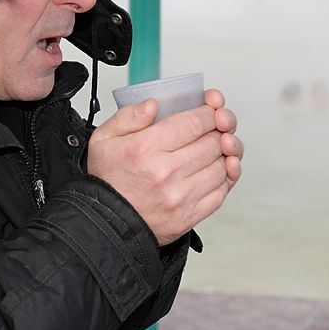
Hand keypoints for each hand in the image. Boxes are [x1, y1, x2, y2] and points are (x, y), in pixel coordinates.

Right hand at [87, 90, 242, 245]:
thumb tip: (153, 105)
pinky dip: (225, 178)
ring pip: (221, 166)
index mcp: (145, 149)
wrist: (105, 224)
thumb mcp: (103, 139)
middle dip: (219, 129)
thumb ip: (128, 117)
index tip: (210, 111)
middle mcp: (165, 173)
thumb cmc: (107, 181)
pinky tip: (216, 169)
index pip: (194, 122)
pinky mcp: (188, 217)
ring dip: (223, 154)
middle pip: (213, 142)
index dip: (209, 112)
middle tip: (216, 127)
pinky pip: (220, 192)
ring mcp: (179, 197)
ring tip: (213, 148)